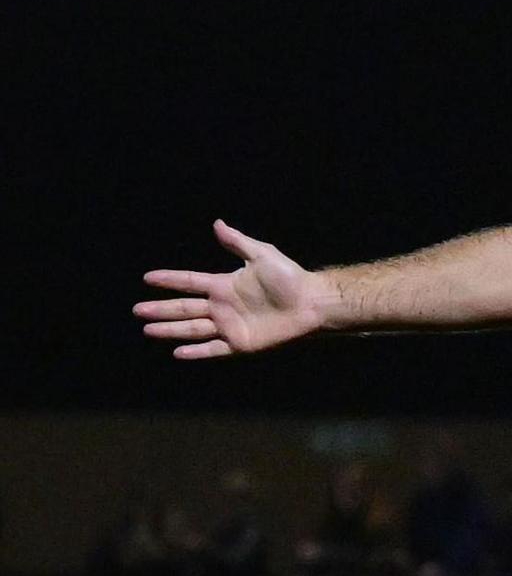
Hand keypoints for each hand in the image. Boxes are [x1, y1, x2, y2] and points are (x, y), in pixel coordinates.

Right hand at [138, 222, 333, 360]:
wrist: (311, 303)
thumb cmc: (290, 278)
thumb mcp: (262, 255)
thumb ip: (238, 242)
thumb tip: (217, 223)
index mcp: (223, 285)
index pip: (189, 282)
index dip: (169, 280)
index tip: (147, 278)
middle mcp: (222, 306)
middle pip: (184, 308)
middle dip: (160, 309)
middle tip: (136, 310)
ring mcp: (230, 325)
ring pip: (192, 329)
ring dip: (170, 330)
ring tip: (147, 329)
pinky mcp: (241, 343)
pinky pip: (214, 348)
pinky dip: (197, 352)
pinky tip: (177, 352)